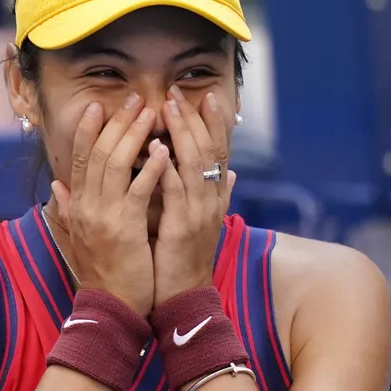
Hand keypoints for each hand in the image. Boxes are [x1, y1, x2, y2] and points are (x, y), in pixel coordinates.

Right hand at [52, 95, 169, 314]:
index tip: (98, 105)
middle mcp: (85, 206)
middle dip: (116, 122)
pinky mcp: (125, 229)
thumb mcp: (79, 238)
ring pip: (115, 164)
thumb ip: (68, 210)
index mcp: (77, 207)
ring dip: (134, 135)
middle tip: (135, 98)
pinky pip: (139, 190)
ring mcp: (103, 216)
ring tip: (151, 112)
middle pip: (98, 152)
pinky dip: (151, 168)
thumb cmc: (102, 273)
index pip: (79, 158)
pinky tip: (164, 150)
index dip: (87, 129)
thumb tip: (56, 187)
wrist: (110, 308)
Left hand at [153, 88, 236, 305]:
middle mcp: (211, 202)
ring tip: (168, 106)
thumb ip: (215, 194)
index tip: (206, 96)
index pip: (220, 152)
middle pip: (209, 150)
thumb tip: (232, 173)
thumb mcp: (203, 222)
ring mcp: (198, 214)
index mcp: (215, 198)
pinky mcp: (181, 228)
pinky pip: (175, 191)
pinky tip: (157, 147)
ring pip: (194, 164)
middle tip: (179, 92)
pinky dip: (167, 167)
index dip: (215, 123)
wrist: (183, 297)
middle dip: (195, 118)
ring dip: (182, 132)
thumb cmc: (185, 259)